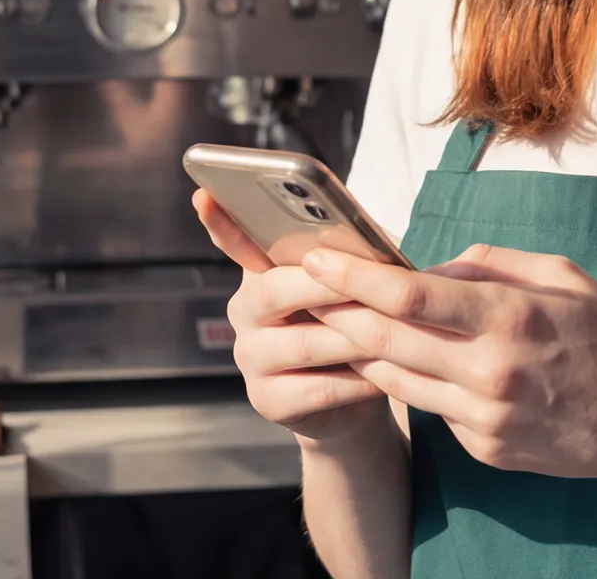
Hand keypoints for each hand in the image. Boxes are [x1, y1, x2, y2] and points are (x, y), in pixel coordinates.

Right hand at [192, 189, 387, 443]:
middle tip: (363, 285)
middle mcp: (246, 311)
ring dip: (354, 337)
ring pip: (305, 342)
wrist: (361, 390)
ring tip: (392, 332)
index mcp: (264, 271)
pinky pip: (319, 388)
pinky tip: (382, 375)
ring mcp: (251, 358)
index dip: (221, 222)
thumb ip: (353, 250)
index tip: (205, 195)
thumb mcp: (359, 277)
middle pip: (276, 291)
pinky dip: (357, 381)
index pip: (238, 241)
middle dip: (325, 286)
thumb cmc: (358, 317)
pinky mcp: (268, 401)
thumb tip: (364, 230)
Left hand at [300, 243, 596, 488]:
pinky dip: (411, 379)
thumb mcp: (564, 275)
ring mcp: (484, 418)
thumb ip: (494, 263)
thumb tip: (436, 266)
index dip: (356, 277)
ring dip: (361, 350)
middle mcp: (490, 372)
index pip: (412, 296)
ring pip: (396, 380)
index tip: (319, 258)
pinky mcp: (483, 448)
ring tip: (337, 320)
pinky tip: (406, 359)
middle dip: (337, 312)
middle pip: (387, 341)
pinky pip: (431, 407)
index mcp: (511, 317)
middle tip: (305, 288)